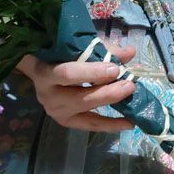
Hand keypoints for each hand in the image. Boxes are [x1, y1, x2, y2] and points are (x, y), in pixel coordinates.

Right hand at [20, 42, 137, 132]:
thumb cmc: (61, 55)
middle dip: (106, 93)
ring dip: (109, 106)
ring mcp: (54, 110)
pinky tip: (128, 123)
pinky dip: (109, 125)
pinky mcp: (65, 120)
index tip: (115, 69)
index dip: (92, 73)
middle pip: (78, 98)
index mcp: (45, 72)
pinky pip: (89, 124)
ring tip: (131, 100)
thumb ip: (103, 50)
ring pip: (85, 112)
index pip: (67, 74)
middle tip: (129, 85)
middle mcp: (47, 95)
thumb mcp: (79, 48)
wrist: (43, 69)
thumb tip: (130, 52)